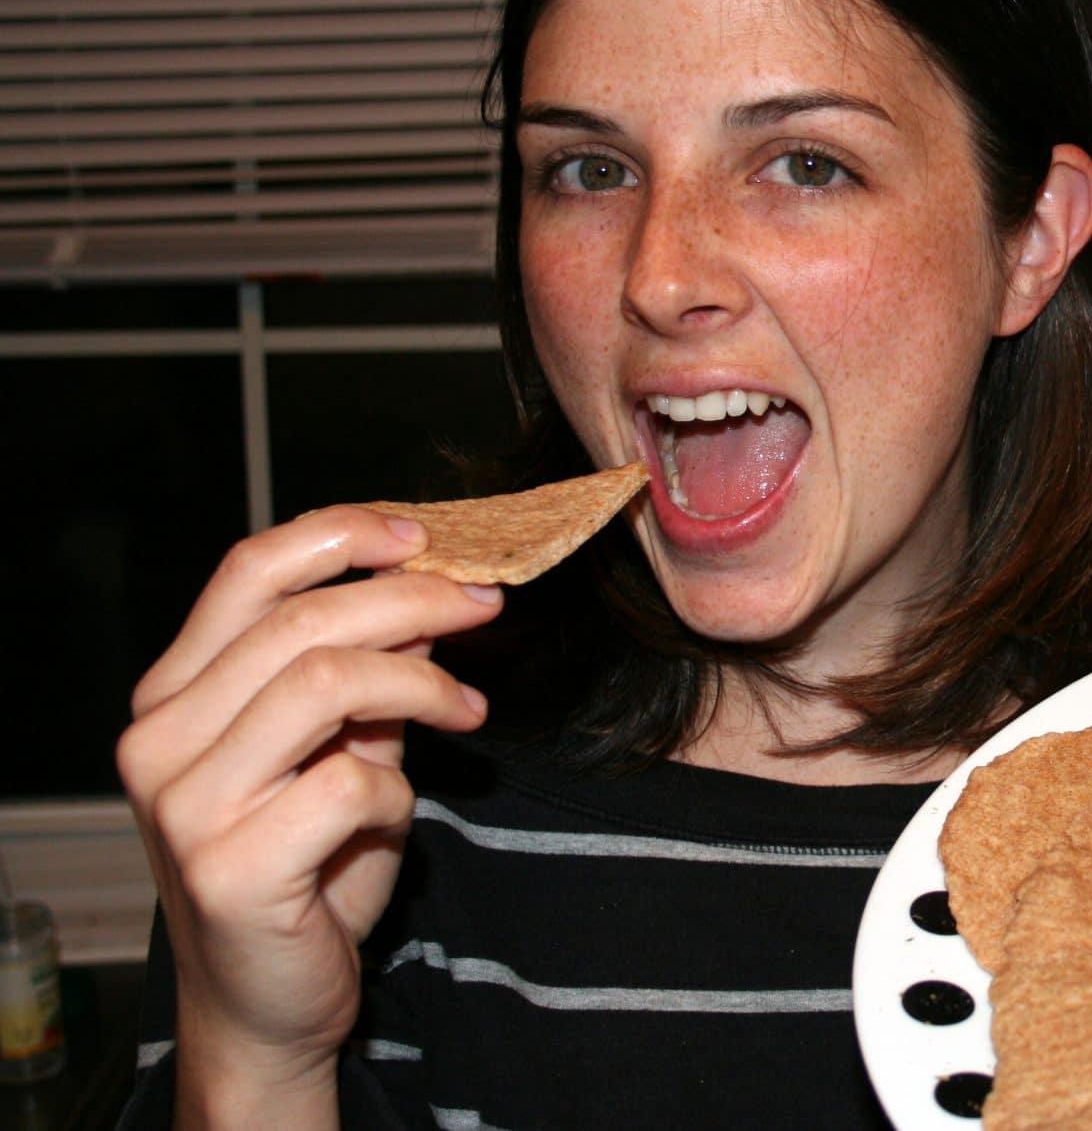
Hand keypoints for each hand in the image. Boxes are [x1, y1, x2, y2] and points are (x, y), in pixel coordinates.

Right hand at [118, 508, 497, 1126]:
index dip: (341, 535)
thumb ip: (363, 676)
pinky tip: (401, 814)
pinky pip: (349, 785)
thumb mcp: (337, 751)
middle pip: (302, 620)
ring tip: (468, 707)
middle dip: (413, 600)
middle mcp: (160, 740)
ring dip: (421, 683)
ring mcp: (185, 805)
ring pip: (324, 681)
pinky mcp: (229, 869)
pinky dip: (398, 792)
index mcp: (173, 694)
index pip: (248, 572)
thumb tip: (428, 592)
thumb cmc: (306, 868)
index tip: (423, 534)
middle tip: (485, 607)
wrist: (268, 1003)